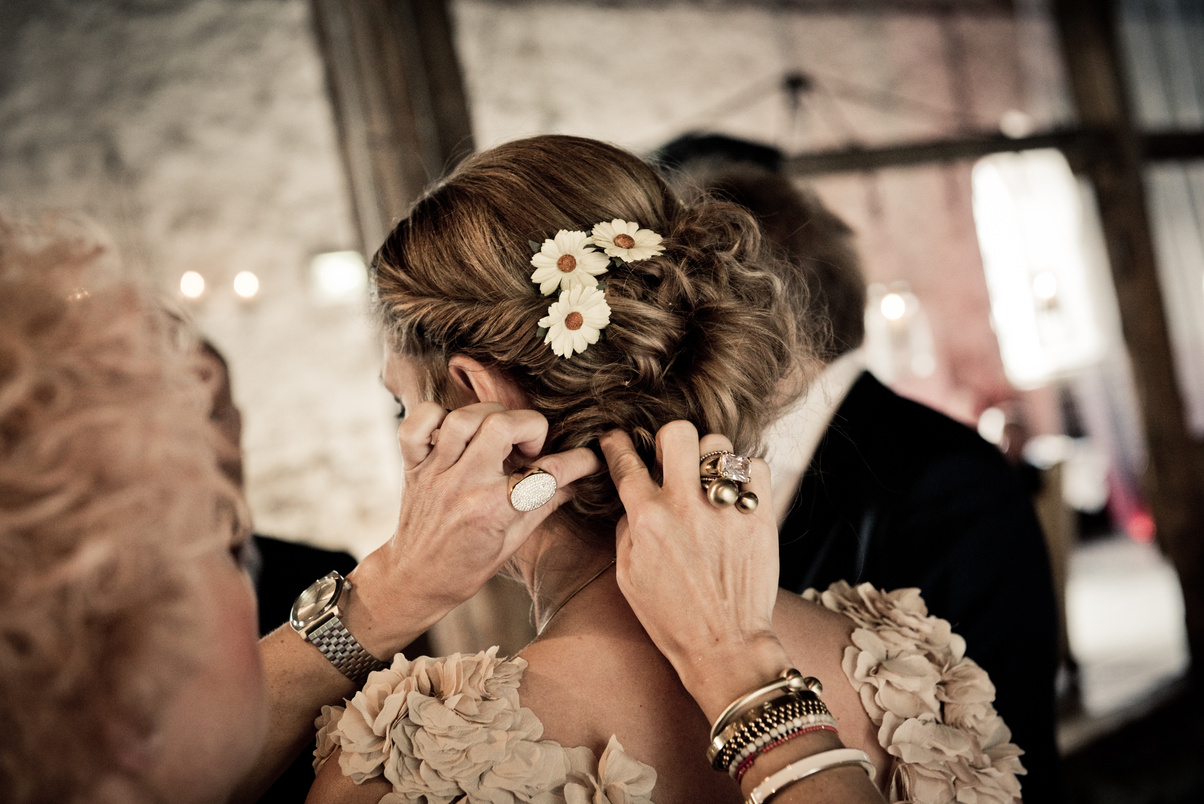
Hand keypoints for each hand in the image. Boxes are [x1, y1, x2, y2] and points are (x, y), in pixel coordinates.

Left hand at [348, 402, 599, 655]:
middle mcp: (464, 484)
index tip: (588, 459)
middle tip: (528, 450)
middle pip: (502, 424)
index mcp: (493, 510)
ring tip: (496, 438)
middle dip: (529, 426)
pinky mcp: (413, 464)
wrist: (414, 580)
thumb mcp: (514, 542)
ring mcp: (436, 472)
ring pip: (464, 416)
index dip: (578, 461)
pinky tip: (453, 432)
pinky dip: (435, 415)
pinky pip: (419, 423)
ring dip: (489, 417)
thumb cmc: (467, 567)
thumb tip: (581, 480)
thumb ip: (547, 503)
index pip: (547, 472)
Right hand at [600, 421, 792, 720]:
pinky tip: (735, 497)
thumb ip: (627, 528)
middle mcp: (685, 507)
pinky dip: (745, 477)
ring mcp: (725, 510)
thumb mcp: (628, 576)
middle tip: (672, 461)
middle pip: (677, 433)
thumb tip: (634, 496)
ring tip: (708, 482)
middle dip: (670, 440)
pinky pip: (755, 469)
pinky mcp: (759, 518)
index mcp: (647, 520)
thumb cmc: (671, 618)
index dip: (616, 444)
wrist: (725, 646)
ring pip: (719, 445)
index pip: (626, 462)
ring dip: (709, 459)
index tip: (617, 439)